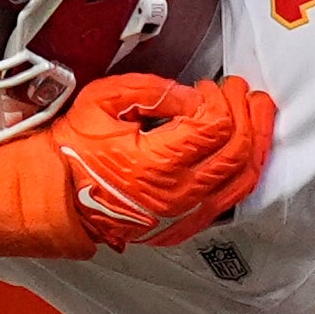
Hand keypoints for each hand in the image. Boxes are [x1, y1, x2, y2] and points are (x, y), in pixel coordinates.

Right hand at [55, 74, 273, 247]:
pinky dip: (245, 171)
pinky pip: (231, 200)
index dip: (220, 100)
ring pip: (243, 179)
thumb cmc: (75, 154)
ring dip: (256, 142)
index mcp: (157, 164)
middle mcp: (177, 195)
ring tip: (256, 116)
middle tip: (241, 92)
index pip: (216, 127)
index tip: (209, 87)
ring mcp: (184, 215)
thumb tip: (192, 94)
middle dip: (246, 113)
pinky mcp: (185, 226)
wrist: (58, 197)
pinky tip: (246, 150)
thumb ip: (152, 91)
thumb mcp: (103, 102)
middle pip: (237, 151)